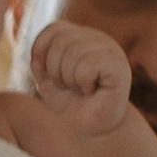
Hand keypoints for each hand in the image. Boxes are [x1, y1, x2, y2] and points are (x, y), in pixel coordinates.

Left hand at [27, 20, 134, 134]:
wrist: (94, 127)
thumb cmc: (73, 103)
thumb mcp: (48, 81)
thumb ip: (40, 63)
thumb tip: (37, 58)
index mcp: (81, 37)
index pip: (54, 29)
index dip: (40, 50)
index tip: (44, 74)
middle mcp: (97, 38)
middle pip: (60, 40)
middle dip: (54, 70)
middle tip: (68, 86)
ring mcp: (110, 49)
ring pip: (74, 51)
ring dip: (69, 78)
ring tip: (80, 89)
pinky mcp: (119, 65)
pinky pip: (89, 64)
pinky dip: (82, 81)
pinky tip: (91, 90)